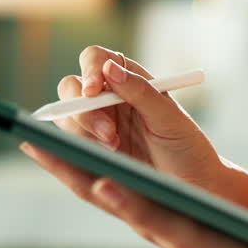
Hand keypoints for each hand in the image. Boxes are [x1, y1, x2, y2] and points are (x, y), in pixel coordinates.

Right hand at [34, 46, 247, 215]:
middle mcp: (108, 101)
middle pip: (72, 88)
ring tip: (114, 147)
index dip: (90, 70)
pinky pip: (65, 146)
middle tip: (109, 133)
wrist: (194, 188)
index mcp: (129, 82)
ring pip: (65, 117)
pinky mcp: (89, 155)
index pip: (96, 60)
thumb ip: (141, 92)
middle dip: (84, 108)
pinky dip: (60, 148)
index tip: (95, 89)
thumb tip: (109, 67)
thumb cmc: (188, 148)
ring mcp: (96, 128)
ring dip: (81, 130)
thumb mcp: (170, 118)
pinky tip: (54, 150)